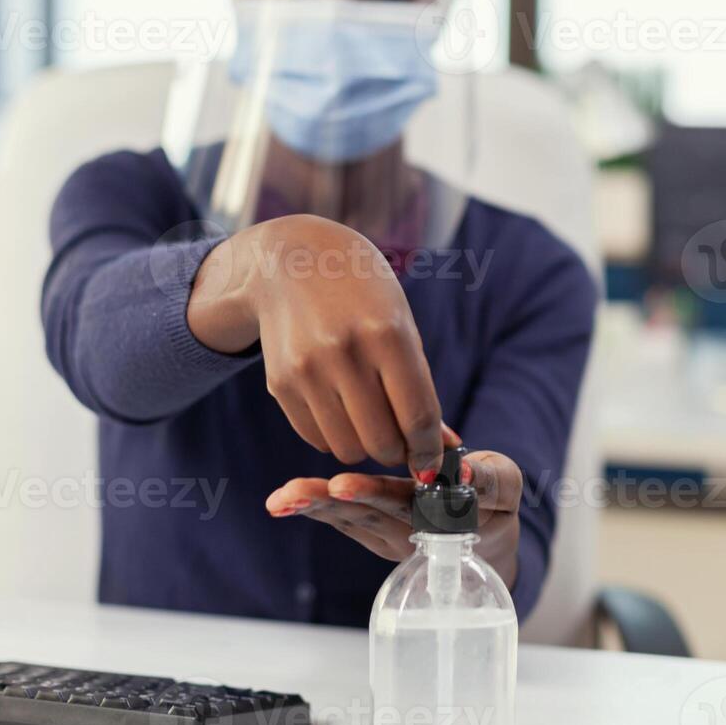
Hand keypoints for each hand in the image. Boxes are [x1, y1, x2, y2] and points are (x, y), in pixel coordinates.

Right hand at [188, 215, 442, 472]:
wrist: (289, 261)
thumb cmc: (361, 292)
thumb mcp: (400, 323)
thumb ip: (419, 385)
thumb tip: (445, 446)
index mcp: (387, 333)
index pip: (418, 417)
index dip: (430, 450)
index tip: (433, 463)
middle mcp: (344, 353)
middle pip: (382, 442)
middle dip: (398, 452)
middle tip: (402, 442)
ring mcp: (307, 370)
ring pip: (347, 449)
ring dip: (365, 446)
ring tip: (371, 422)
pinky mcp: (281, 384)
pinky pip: (317, 438)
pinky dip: (335, 436)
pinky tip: (341, 409)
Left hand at [264, 429, 524, 587]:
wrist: (487, 541)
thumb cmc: (494, 501)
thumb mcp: (505, 486)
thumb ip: (488, 479)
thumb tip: (463, 470)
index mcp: (441, 518)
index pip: (404, 502)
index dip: (373, 493)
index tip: (340, 485)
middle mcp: (408, 534)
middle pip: (365, 516)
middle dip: (327, 503)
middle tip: (294, 494)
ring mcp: (388, 537)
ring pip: (348, 522)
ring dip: (313, 509)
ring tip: (280, 500)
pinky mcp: (374, 532)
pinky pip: (343, 523)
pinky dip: (314, 511)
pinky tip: (283, 502)